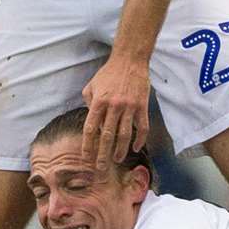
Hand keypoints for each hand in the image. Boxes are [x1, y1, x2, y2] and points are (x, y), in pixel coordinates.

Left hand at [82, 55, 149, 170]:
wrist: (130, 60)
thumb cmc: (108, 73)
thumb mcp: (92, 85)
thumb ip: (89, 103)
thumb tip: (93, 122)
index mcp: (99, 102)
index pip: (91, 129)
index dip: (88, 145)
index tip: (86, 157)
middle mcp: (113, 106)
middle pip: (107, 136)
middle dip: (103, 154)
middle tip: (100, 168)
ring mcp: (129, 107)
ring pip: (124, 135)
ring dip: (120, 150)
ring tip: (116, 160)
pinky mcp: (142, 106)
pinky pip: (142, 127)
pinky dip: (139, 139)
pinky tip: (136, 147)